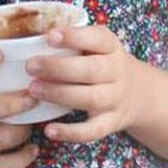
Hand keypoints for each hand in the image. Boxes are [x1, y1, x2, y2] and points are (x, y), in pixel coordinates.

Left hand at [26, 25, 141, 143]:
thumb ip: (74, 40)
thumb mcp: (98, 45)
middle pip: (91, 70)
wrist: (137, 92)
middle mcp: (116, 72)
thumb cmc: (104, 62)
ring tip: (33, 89)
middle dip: (59, 68)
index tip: (50, 36)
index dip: (74, 37)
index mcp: (111, 47)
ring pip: (90, 98)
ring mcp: (115, 98)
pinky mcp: (111, 122)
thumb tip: (33, 35)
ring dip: (60, 94)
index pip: (97, 39)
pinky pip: (92, 131)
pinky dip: (71, 132)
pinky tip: (49, 130)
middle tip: (31, 65)